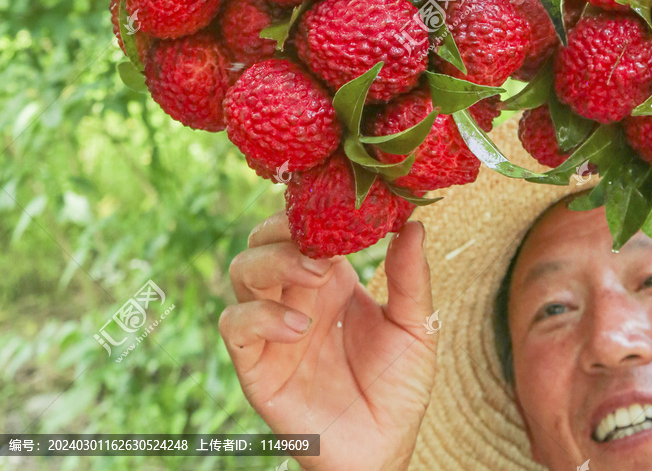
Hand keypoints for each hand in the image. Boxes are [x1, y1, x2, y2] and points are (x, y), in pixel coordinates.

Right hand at [219, 215, 435, 470]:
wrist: (383, 450)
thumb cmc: (399, 387)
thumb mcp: (415, 327)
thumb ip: (411, 277)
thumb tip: (413, 222)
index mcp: (331, 279)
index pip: (302, 227)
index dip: (310, 210)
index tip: (337, 204)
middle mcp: (296, 296)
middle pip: (264, 239)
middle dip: (285, 231)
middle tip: (324, 248)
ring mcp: (273, 329)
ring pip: (243, 271)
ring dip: (274, 264)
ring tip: (315, 278)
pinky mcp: (257, 366)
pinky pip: (236, 325)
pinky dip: (259, 316)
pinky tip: (298, 328)